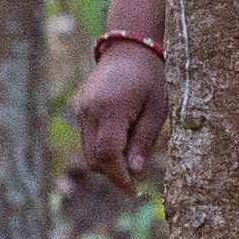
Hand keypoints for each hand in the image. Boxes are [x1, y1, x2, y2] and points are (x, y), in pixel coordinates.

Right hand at [72, 41, 170, 197]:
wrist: (130, 47)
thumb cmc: (150, 77)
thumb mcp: (157, 110)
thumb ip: (144, 141)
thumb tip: (135, 172)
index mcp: (110, 109)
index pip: (108, 155)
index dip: (119, 177)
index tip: (132, 191)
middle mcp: (90, 110)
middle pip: (94, 158)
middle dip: (113, 171)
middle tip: (136, 171)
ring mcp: (82, 109)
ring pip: (88, 152)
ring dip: (108, 160)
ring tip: (132, 148)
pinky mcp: (80, 109)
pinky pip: (88, 138)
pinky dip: (102, 147)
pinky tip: (122, 136)